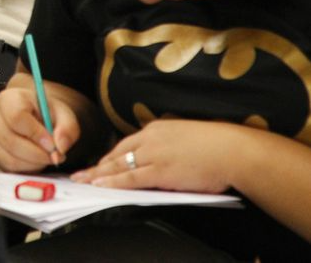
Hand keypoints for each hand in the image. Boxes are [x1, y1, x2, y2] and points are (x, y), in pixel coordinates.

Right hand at [0, 83, 80, 172]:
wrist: (37, 117)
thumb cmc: (46, 113)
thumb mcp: (63, 114)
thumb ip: (67, 128)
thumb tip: (60, 147)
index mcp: (9, 99)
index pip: (16, 117)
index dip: (36, 133)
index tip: (52, 143)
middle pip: (11, 140)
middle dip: (37, 154)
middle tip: (54, 155)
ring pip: (10, 158)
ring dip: (34, 163)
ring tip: (47, 156)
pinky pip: (9, 167)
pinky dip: (27, 168)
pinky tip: (36, 160)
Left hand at [71, 120, 239, 192]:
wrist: (233, 150)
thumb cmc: (218, 146)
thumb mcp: (185, 137)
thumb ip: (168, 145)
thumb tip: (162, 158)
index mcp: (156, 129)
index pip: (126, 143)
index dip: (111, 155)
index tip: (100, 162)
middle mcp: (150, 138)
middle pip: (117, 153)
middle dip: (98, 165)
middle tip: (81, 173)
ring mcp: (153, 154)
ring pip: (119, 166)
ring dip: (98, 174)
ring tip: (83, 181)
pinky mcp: (159, 171)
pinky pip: (130, 178)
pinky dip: (112, 182)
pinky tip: (99, 185)